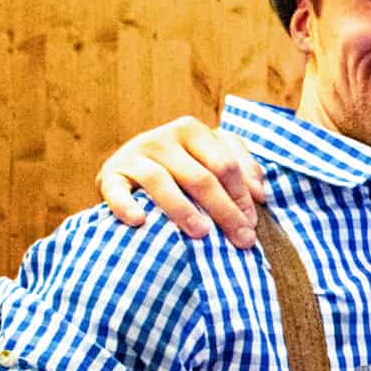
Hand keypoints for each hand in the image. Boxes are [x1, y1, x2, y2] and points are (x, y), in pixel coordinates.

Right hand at [97, 117, 267, 248]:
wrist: (129, 170)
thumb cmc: (182, 170)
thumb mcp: (211, 160)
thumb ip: (241, 169)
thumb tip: (260, 195)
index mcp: (192, 130)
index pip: (225, 165)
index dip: (242, 196)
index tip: (252, 225)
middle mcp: (163, 138)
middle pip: (200, 177)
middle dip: (225, 211)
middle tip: (241, 239)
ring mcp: (134, 155)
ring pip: (160, 181)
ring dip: (182, 209)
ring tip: (201, 234)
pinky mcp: (109, 175)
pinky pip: (115, 191)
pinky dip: (125, 206)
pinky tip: (139, 221)